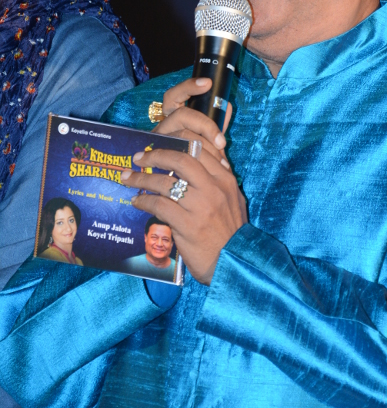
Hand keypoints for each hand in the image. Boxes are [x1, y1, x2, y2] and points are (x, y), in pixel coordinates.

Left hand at [121, 145, 246, 284]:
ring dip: (142, 179)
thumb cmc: (231, 233)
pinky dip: (144, 201)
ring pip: (165, 183)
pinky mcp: (188, 225)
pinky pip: (159, 205)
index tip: (161, 145)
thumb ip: (218, 182)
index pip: (201, 150)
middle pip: (181, 160)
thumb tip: (199, 165)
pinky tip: (136, 202)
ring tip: (128, 179)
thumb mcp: (233, 201)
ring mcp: (201, 206)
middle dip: (156, 155)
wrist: (235, 263)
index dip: (177, 144)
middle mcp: (215, 189)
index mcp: (226, 180)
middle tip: (139, 157)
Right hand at [153, 78, 232, 163]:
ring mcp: (159, 143)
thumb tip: (227, 105)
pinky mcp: (156, 161)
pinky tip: (209, 167)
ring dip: (204, 146)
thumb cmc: (196, 157)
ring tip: (219, 157)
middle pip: (180, 115)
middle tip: (221, 142)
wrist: (186, 186)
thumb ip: (215, 122)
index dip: (189, 87)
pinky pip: (175, 157)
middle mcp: (164, 127)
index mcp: (173, 117)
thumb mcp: (207, 138)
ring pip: (179, 136)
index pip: (175, 96)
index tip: (208, 83)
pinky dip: (196, 161)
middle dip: (205, 125)